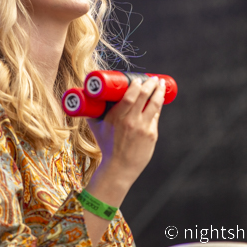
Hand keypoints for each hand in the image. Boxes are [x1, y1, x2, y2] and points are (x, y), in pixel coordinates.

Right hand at [85, 77, 165, 206]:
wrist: (119, 168)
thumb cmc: (106, 146)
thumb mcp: (96, 128)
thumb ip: (92, 113)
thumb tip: (86, 96)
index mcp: (116, 119)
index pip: (129, 97)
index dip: (136, 85)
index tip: (138, 79)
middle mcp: (131, 122)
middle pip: (144, 97)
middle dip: (151, 84)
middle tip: (153, 78)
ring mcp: (143, 129)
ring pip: (155, 105)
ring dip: (159, 92)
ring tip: (160, 84)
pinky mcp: (152, 135)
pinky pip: (155, 117)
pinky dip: (157, 107)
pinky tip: (159, 100)